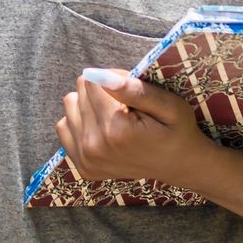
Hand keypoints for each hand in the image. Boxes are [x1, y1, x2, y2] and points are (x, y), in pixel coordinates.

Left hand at [55, 70, 207, 185]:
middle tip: (125, 104)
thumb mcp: (169, 105)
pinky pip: (64, 127)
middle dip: (101, 91)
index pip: (92, 82)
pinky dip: (79, 122)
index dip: (112, 79)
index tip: (130, 89)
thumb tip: (101, 76)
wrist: (178, 165)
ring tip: (113, 115)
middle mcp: (95, 147)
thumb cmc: (176, 130)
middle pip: (79, 93)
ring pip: (69, 106)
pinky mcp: (83, 167)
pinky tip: (100, 127)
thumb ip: (136, 90)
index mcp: (116, 130)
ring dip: (88, 105)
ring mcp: (86, 160)